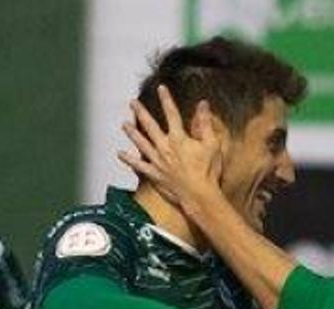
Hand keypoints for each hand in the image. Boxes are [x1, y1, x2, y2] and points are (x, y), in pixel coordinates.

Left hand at [119, 84, 222, 210]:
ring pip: (141, 143)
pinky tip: (120, 154)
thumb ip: (205, 123)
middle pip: (150, 126)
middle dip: (141, 112)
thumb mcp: (212, 144)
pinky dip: (129, 160)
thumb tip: (203, 105)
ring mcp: (158, 161)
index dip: (166, 99)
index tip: (161, 88)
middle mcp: (165, 147)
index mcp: (179, 138)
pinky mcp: (155, 174)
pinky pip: (139, 165)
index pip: (172, 113)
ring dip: (132, 133)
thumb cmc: (208, 172)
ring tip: (124, 125)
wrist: (199, 195)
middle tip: (133, 103)